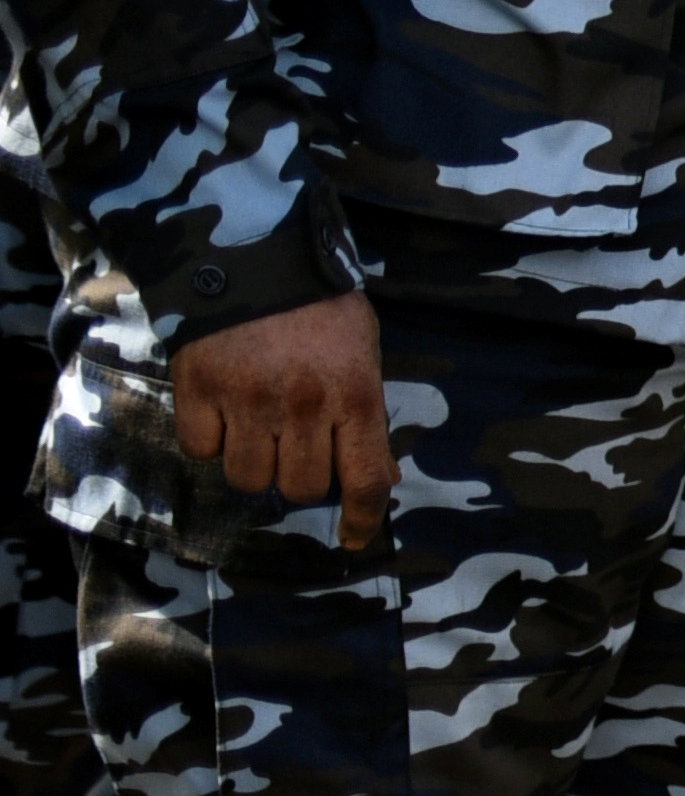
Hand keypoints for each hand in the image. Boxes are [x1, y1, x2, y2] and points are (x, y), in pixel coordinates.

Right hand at [174, 290, 391, 550]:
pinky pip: (201, 450)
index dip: (363, 519)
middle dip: (301, 478)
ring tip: (258, 429)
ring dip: (255, 465)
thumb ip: (366, 415)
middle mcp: (303, 405)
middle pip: (302, 488)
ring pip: (249, 479)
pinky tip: (222, 412)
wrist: (251, 256)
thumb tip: (376, 476)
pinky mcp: (198, 390)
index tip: (354, 538)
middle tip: (296, 448)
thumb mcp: (363, 352)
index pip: (365, 480)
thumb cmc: (318, 307)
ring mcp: (247, 400)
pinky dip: (210, 441)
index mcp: (355, 395)